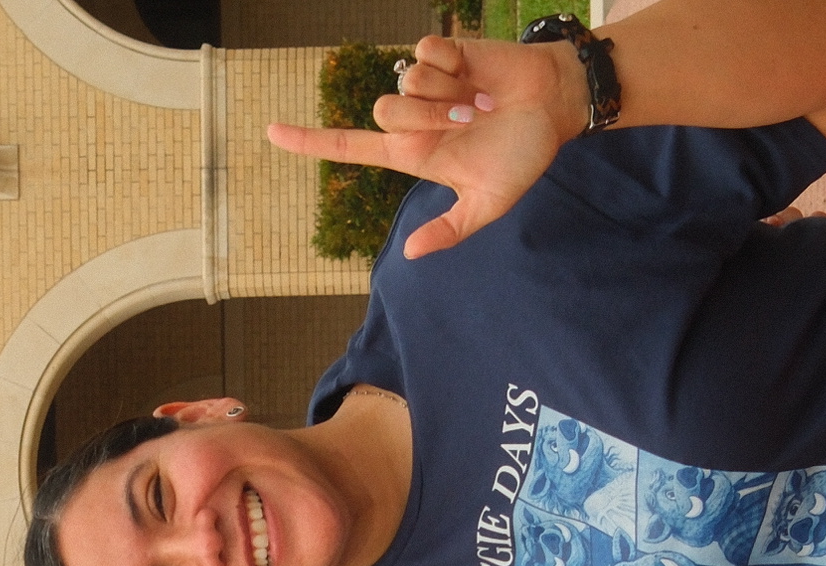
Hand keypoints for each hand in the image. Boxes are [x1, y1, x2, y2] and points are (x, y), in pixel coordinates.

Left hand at [264, 35, 587, 259]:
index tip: (270, 132)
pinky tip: (474, 74)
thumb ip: (452, 228)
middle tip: (465, 124)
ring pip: (404, 83)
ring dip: (445, 94)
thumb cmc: (523, 156)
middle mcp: (413, 117)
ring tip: (477, 101)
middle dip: (426, 120)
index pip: (350, 147)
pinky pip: (425, 51)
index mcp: (414, 154)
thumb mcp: (490, 203)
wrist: (555, 108)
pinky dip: (452, 64)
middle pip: (383, 113)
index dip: (309, 140)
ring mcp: (426, 83)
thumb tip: (410, 254)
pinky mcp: (444, 52)